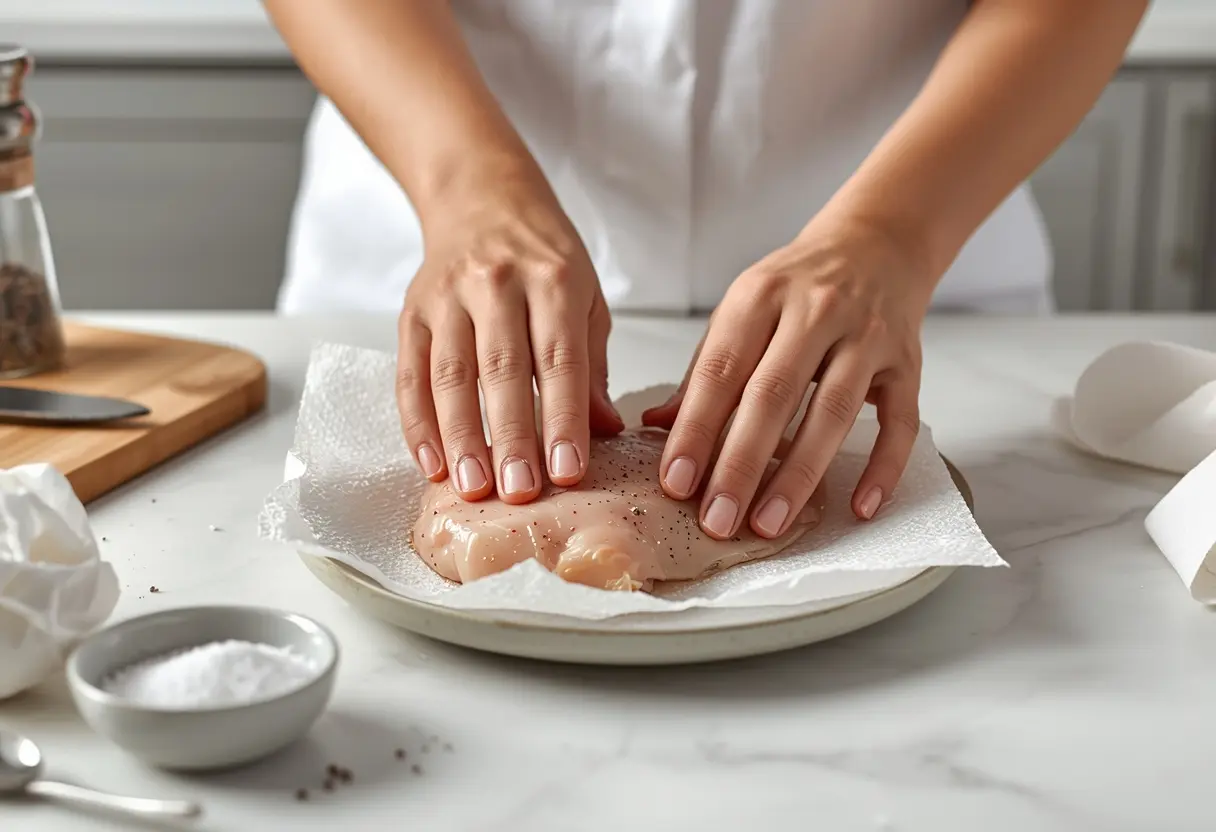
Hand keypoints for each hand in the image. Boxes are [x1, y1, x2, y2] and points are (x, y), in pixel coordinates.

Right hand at [396, 171, 623, 503]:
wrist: (481, 196)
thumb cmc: (543, 255)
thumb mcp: (586, 297)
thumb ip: (591, 366)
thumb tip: (603, 431)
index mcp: (553, 280)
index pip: (559, 359)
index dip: (564, 418)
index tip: (569, 471)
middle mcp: (497, 284)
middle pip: (503, 370)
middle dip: (512, 437)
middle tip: (521, 491)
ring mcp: (448, 297)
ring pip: (451, 375)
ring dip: (462, 437)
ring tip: (474, 488)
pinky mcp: (412, 312)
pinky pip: (410, 374)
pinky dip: (418, 423)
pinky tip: (432, 463)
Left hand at [643, 214, 932, 538]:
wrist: (877, 242)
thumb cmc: (799, 285)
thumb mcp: (743, 309)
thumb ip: (705, 370)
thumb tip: (658, 427)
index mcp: (761, 295)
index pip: (721, 370)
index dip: (696, 429)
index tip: (676, 481)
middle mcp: (815, 311)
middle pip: (773, 395)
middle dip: (741, 464)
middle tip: (717, 519)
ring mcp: (867, 337)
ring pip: (833, 411)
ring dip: (799, 474)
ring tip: (769, 522)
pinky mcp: (907, 362)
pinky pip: (899, 422)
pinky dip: (882, 467)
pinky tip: (859, 507)